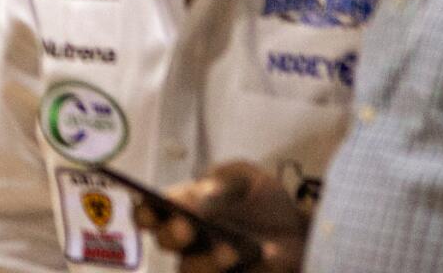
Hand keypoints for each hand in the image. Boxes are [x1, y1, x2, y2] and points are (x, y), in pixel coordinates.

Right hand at [137, 162, 308, 272]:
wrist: (299, 231)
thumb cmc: (262, 200)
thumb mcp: (246, 179)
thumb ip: (222, 183)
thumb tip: (198, 197)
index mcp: (182, 208)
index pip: (148, 212)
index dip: (143, 212)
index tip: (151, 209)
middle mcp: (188, 240)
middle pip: (165, 242)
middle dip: (173, 234)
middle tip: (187, 227)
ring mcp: (207, 266)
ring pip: (189, 270)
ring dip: (206, 261)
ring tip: (230, 251)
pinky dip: (239, 272)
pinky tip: (262, 258)